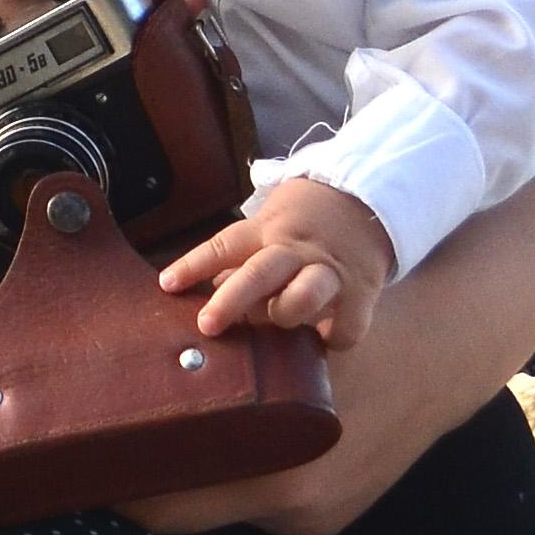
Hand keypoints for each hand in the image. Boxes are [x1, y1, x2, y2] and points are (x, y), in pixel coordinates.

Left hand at [127, 171, 534, 534]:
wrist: (437, 362)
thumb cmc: (343, 331)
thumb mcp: (277, 330)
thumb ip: (214, 344)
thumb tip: (134, 343)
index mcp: (276, 450)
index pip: (170, 496)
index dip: (117, 484)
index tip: (78, 463)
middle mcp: (294, 500)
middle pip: (184, 517)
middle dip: (139, 493)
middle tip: (94, 466)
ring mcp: (311, 520)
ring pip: (218, 517)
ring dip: (184, 490)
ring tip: (140, 462)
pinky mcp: (322, 528)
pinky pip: (255, 515)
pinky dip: (231, 489)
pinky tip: (210, 464)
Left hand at [159, 177, 394, 345]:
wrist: (366, 197)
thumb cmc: (304, 220)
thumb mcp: (269, 224)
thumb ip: (241, 258)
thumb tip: (206, 291)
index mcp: (267, 231)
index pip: (224, 245)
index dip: (194, 264)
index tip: (168, 285)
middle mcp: (295, 250)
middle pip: (260, 273)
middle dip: (231, 301)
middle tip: (207, 325)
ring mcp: (330, 270)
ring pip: (304, 296)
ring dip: (286, 313)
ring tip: (280, 322)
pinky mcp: (361, 291)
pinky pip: (346, 325)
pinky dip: (333, 337)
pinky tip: (323, 338)